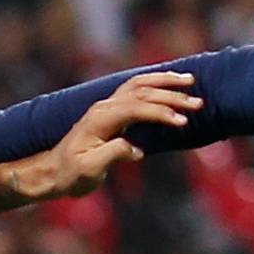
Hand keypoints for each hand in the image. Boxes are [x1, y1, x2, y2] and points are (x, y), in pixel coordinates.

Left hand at [34, 71, 202, 197]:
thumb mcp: (90, 169)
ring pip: (140, 85)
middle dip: (171, 95)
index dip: (160, 112)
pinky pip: (136, 90)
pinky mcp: (112, 111)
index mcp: (100, 118)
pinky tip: (170, 83)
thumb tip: (137, 149)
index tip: (182, 122)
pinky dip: (156, 84)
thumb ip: (113, 155)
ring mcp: (107, 106)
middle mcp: (104, 106)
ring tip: (190, 80)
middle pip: (142, 91)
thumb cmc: (72, 174)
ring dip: (166, 82)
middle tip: (198, 102)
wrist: (55, 171)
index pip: (136, 107)